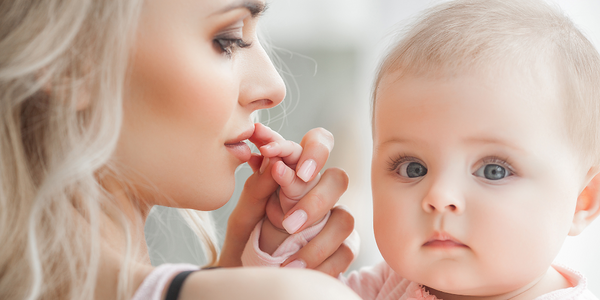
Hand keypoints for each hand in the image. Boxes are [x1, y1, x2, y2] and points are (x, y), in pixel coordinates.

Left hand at [219, 124, 356, 276]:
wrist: (246, 275)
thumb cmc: (246, 239)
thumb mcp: (244, 213)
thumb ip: (257, 187)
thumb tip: (276, 164)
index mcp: (297, 174)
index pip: (317, 144)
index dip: (313, 148)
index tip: (283, 164)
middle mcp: (320, 192)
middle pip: (338, 179)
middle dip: (315, 201)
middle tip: (287, 225)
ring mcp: (335, 220)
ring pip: (345, 218)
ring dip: (316, 242)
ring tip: (285, 259)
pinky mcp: (343, 248)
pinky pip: (345, 251)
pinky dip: (319, 264)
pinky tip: (293, 269)